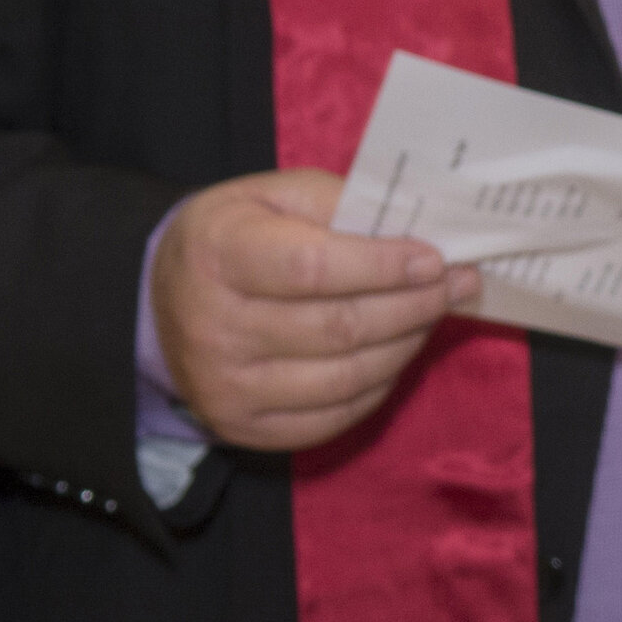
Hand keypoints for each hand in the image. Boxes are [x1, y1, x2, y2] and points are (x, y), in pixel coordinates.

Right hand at [151, 169, 477, 450]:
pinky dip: (379, 386)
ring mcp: (225, 385)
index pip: (312, 268)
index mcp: (217, 255)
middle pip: (339, 327)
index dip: (384, 266)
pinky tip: (397, 352)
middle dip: (414, 305)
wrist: (162, 298)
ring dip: (406, 344)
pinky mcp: (241, 426)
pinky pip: (333, 417)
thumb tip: (417, 232)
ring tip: (434, 314)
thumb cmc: (237, 237)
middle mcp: (213, 327)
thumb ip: (340, 205)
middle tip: (459, 285)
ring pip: (345, 376)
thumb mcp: (274, 195)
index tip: (435, 259)